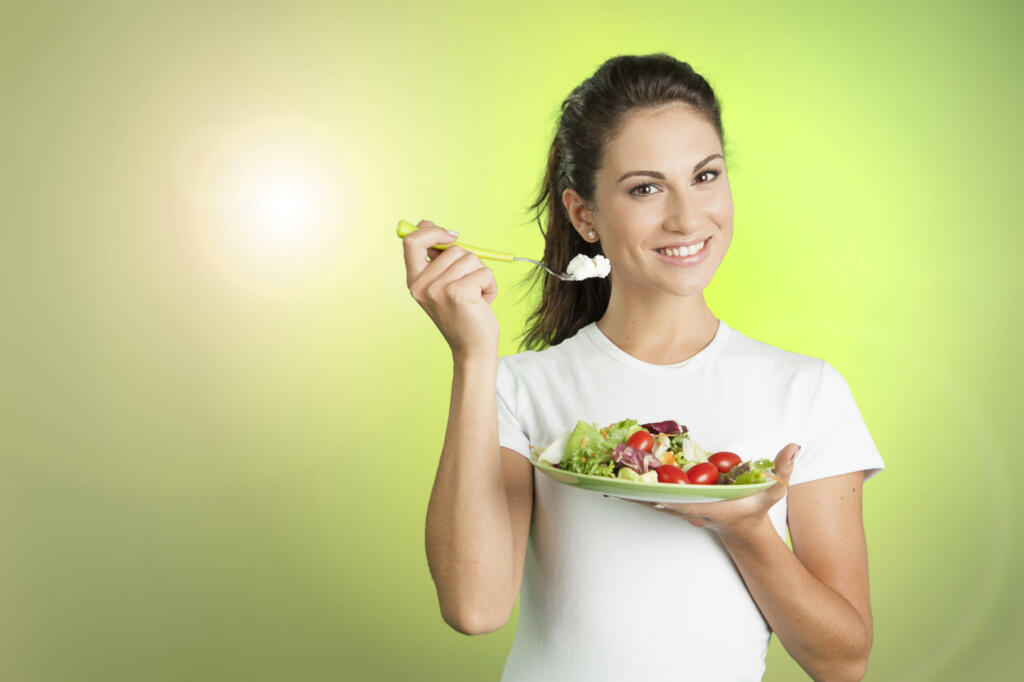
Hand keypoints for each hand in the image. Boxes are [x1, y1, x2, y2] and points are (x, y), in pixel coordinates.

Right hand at [402, 219, 499, 359]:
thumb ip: (436, 258)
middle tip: (468, 288)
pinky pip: (484, 272)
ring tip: (476, 297)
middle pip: (452, 248)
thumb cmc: (463, 316)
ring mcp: (438, 290)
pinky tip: (483, 303)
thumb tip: (430, 225)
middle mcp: (421, 286)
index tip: (452, 237)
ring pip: (471, 258)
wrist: (472, 350)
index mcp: (414, 281)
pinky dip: (490, 286)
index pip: (412, 241)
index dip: (433, 231)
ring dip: (481, 276)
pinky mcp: (458, 293)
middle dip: (469, 263)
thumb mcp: (442, 285)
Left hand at [617, 443, 800, 538]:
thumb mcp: (774, 491)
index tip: (644, 489)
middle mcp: (688, 509)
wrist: (743, 530)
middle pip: (658, 500)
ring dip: (628, 489)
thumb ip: (784, 469)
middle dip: (636, 489)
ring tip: (600, 477)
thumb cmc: (756, 509)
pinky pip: (650, 496)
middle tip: (610, 476)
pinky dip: (633, 489)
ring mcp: (678, 509)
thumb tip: (795, 446)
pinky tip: (612, 481)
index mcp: (709, 507)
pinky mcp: (673, 505)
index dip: (663, 495)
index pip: (683, 502)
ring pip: (649, 499)